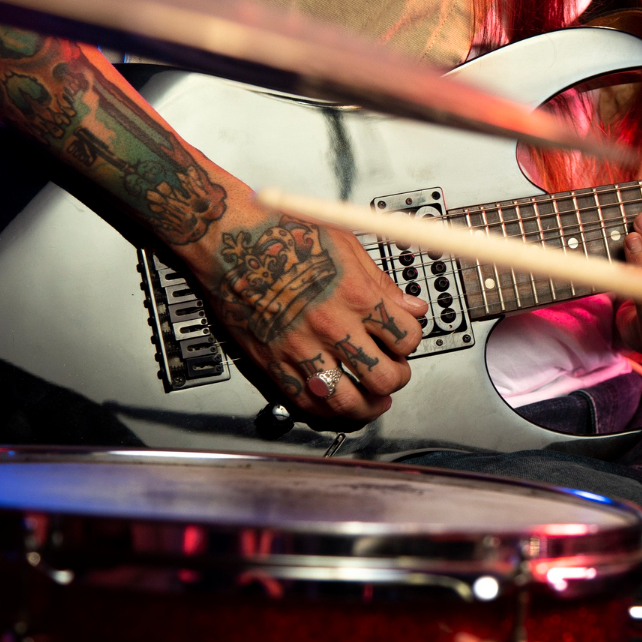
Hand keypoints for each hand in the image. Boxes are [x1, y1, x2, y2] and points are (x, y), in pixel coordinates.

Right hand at [182, 192, 428, 424]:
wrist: (230, 238)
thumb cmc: (283, 233)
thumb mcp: (346, 246)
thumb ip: (381, 284)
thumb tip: (411, 308)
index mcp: (356, 295)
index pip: (407, 338)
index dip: (410, 343)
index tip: (404, 342)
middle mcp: (331, 325)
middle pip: (383, 376)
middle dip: (396, 378)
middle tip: (393, 373)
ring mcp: (301, 347)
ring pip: (347, 400)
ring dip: (367, 405)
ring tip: (373, 400)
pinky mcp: (272, 361)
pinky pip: (306, 401)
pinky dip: (327, 408)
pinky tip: (335, 401)